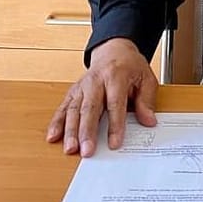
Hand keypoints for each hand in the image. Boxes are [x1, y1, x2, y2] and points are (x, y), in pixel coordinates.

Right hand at [46, 38, 157, 156]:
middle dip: (88, 131)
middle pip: (90, 108)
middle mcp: (96, 81)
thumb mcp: (146, 78)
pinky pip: (63, 107)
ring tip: (70, 149)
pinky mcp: (73, 91)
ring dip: (70, 131)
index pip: (115, 103)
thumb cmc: (130, 66)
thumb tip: (149, 121)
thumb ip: (147, 100)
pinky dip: (57, 122)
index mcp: (116, 76)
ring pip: (73, 109)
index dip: (115, 125)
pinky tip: (53, 137)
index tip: (115, 143)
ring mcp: (82, 86)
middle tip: (87, 151)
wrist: (114, 50)